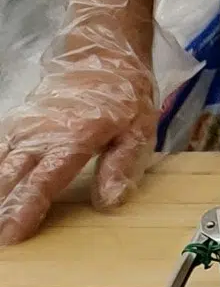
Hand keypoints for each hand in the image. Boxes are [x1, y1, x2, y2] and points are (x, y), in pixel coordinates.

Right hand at [0, 0, 155, 244]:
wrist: (104, 51)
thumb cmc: (124, 93)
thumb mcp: (139, 127)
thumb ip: (122, 164)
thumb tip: (109, 202)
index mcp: (75, 137)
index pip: (44, 181)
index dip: (27, 209)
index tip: (13, 235)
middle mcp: (42, 134)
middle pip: (13, 176)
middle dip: (1, 208)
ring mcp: (26, 127)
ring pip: (0, 163)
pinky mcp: (19, 122)